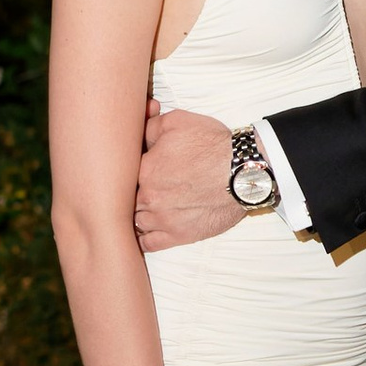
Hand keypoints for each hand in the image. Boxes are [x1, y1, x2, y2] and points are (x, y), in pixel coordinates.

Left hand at [135, 104, 245, 249]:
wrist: (243, 172)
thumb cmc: (213, 145)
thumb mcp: (177, 121)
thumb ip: (149, 126)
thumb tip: (138, 131)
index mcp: (143, 169)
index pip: (122, 172)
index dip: (128, 169)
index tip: (136, 168)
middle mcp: (148, 197)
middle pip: (124, 199)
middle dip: (130, 193)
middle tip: (139, 187)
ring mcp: (161, 219)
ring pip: (134, 221)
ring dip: (137, 214)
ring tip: (146, 207)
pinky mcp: (177, 236)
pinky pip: (148, 244)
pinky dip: (143, 238)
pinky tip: (147, 229)